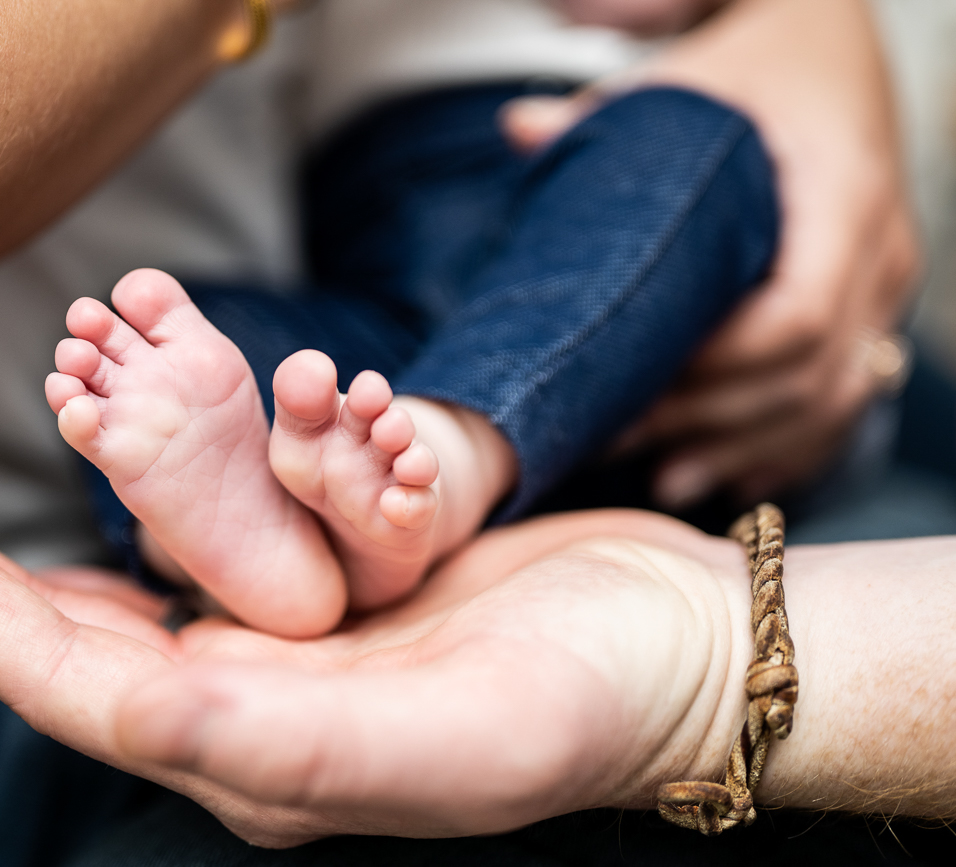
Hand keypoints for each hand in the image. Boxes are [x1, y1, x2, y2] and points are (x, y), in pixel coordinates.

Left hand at [0, 476, 750, 844]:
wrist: (668, 652)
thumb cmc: (582, 703)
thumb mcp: (441, 739)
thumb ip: (282, 740)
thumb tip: (133, 712)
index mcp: (258, 756)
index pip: (70, 680)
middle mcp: (249, 711)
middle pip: (59, 645)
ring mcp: (279, 653)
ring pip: (107, 598)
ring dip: (8, 554)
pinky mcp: (315, 598)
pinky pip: (187, 555)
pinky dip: (114, 517)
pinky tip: (72, 495)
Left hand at [501, 0, 920, 507]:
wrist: (833, 55)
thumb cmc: (760, 68)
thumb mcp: (693, 75)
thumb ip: (609, 111)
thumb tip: (518, 126)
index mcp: (842, 192)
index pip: (794, 315)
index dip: (716, 371)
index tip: (635, 390)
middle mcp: (878, 251)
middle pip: (806, 372)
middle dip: (709, 420)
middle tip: (617, 443)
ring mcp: (884, 289)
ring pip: (831, 400)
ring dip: (746, 447)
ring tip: (663, 481)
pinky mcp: (872, 312)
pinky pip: (844, 400)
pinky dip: (786, 446)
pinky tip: (725, 477)